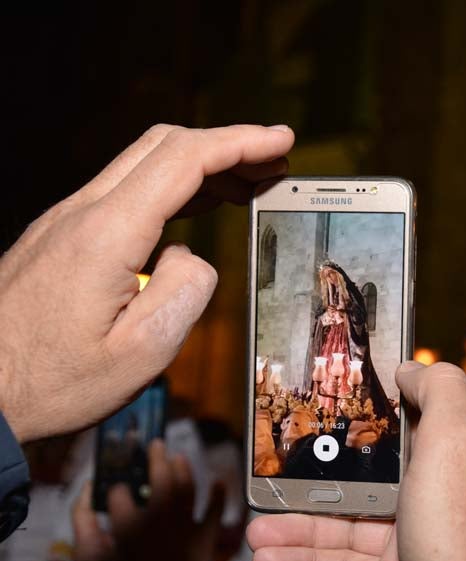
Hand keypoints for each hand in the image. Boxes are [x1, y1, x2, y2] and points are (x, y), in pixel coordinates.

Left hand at [0, 124, 294, 441]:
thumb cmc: (52, 382)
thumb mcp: (142, 353)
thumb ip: (185, 291)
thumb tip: (190, 255)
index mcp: (106, 235)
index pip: (184, 161)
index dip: (241, 143)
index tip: (282, 141)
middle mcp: (81, 214)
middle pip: (162, 146)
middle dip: (226, 144)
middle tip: (273, 161)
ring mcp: (64, 221)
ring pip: (141, 164)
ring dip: (199, 164)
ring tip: (245, 185)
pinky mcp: (58, 237)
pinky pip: (122, 191)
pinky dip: (170, 186)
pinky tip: (194, 209)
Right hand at [73, 440, 225, 560]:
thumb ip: (86, 532)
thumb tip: (83, 506)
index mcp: (128, 522)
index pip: (119, 494)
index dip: (118, 490)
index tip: (119, 487)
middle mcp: (158, 516)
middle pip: (158, 477)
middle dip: (155, 458)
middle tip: (155, 443)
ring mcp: (185, 524)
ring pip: (186, 487)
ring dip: (184, 469)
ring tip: (181, 456)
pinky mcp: (205, 537)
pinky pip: (214, 512)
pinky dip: (218, 496)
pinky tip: (220, 481)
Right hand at [247, 362, 465, 560]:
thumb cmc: (463, 531)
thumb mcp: (455, 441)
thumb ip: (440, 393)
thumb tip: (415, 366)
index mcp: (445, 461)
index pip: (400, 431)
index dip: (362, 420)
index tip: (323, 412)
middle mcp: (429, 499)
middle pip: (362, 481)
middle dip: (314, 480)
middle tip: (273, 476)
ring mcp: (410, 544)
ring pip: (343, 528)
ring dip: (297, 528)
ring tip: (258, 528)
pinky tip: (271, 560)